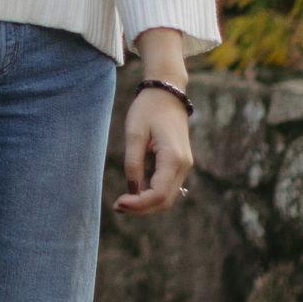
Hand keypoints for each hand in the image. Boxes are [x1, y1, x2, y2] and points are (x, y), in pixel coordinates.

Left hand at [114, 89, 193, 216]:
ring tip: (123, 201)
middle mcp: (183, 165)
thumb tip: (132, 190)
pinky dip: (152, 194)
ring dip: (147, 204)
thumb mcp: (134, 134)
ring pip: (168, 197)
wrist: (167, 93)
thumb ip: (133, 163)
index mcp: (173, 158)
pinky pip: (168, 186)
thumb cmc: (148, 109)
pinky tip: (135, 192)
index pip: (158, 194)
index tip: (118, 203)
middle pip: (165, 201)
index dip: (139, 204)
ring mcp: (184, 165)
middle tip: (117, 206)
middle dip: (142, 208)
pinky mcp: (180, 163)